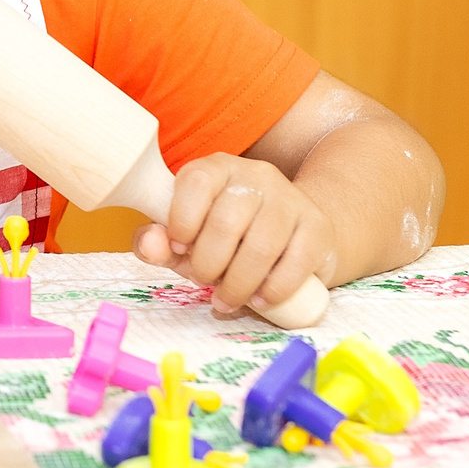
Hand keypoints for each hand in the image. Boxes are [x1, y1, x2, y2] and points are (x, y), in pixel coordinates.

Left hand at [136, 152, 338, 318]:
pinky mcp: (317, 228)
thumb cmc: (227, 235)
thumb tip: (151, 244)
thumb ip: (160, 241)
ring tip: (226, 298)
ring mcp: (290, 199)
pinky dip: (273, 289)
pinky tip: (259, 299)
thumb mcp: (187, 235)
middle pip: (226, 222)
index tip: (180, 247)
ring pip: (261, 246)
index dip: (182, 220)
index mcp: (215, 168)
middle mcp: (255, 175)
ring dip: (238, 283)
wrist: (292, 232)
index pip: (195, 182)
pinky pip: (295, 262)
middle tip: (204, 281)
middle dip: (208, 263)